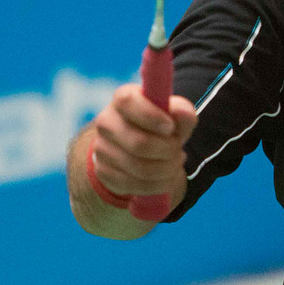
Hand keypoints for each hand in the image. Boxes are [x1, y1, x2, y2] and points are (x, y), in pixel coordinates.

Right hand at [89, 83, 196, 199]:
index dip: (151, 116)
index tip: (171, 128)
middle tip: (179, 150)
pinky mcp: (103, 172)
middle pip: (139, 143)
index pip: (127, 101)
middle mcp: (106, 122)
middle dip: (168, 150)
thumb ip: (182, 112)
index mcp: (123, 99)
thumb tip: (182, 112)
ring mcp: (101, 148)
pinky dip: (157, 185)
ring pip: (140, 168)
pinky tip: (165, 177)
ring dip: (167, 170)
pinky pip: (134, 185)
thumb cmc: (161, 125)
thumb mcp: (175, 116)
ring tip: (175, 163)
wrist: (140, 149)